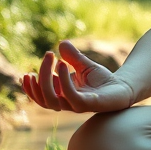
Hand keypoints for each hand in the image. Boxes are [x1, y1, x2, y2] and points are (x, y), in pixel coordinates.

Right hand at [21, 40, 136, 113]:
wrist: (124, 88)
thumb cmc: (104, 80)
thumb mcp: (85, 65)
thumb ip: (73, 57)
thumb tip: (61, 44)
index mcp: (63, 96)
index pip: (41, 96)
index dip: (31, 88)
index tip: (26, 73)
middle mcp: (67, 103)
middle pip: (44, 97)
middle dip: (41, 77)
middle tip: (47, 55)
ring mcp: (77, 105)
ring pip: (53, 100)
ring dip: (48, 79)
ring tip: (54, 59)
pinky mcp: (88, 105)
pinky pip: (71, 97)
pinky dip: (64, 82)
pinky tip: (64, 65)